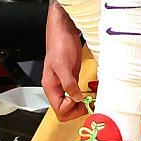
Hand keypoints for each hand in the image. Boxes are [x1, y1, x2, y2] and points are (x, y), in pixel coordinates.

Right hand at [41, 0, 89, 121]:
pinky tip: (89, 93)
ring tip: (90, 100)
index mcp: (50, 86)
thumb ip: (68, 83)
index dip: (71, 109)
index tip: (81, 101)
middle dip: (76, 110)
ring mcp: (64, 83)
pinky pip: (75, 93)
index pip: (59, 110)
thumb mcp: (63, 65)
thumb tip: (75, 98)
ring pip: (70, 103)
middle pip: (64, 110)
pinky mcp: (71, 77)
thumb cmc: (59, 44)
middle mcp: (56, 87)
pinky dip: (82, 96)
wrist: (63, 30)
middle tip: (88, 104)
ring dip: (80, 104)